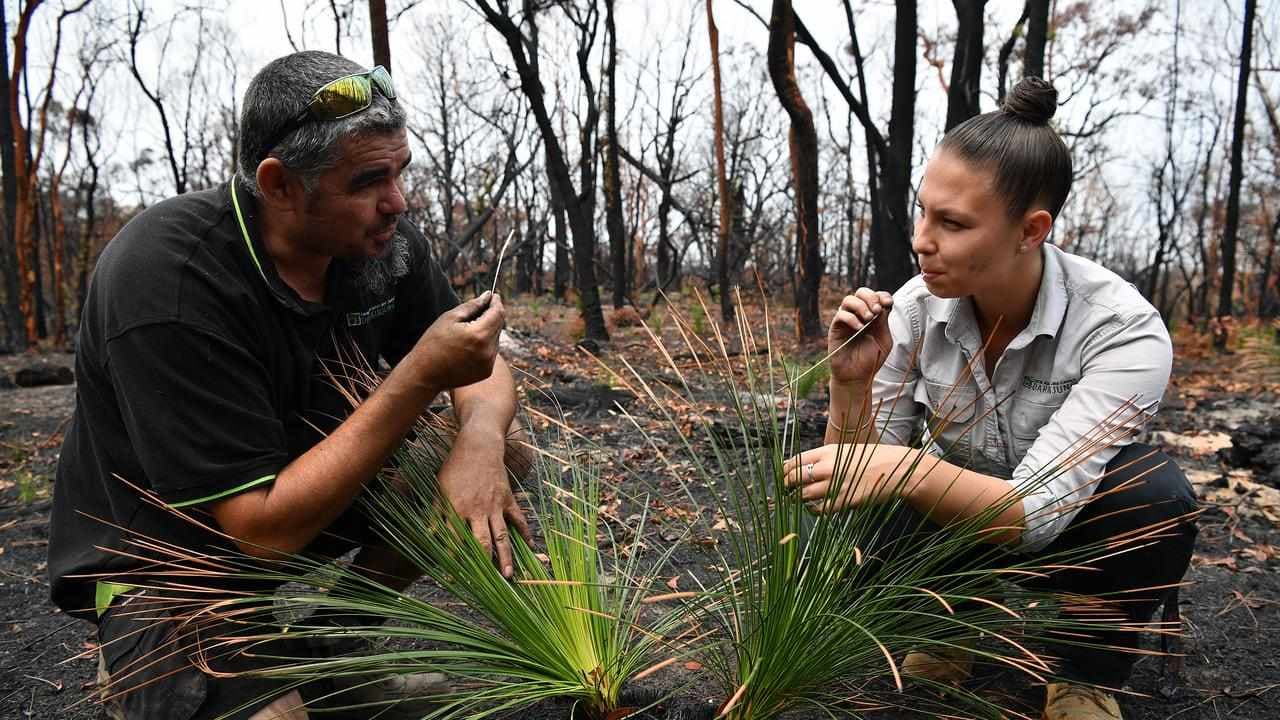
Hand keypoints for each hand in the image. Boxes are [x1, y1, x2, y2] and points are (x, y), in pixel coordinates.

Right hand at [413, 292, 504, 389]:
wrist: (425, 374)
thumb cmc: (433, 343)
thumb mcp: (450, 318)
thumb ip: (472, 305)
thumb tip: (488, 295)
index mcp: (479, 335)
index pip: (498, 313)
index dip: (496, 302)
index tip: (493, 296)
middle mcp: (488, 350)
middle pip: (499, 325)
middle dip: (491, 315)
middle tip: (478, 310)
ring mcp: (488, 363)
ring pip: (496, 338)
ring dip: (488, 330)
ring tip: (467, 331)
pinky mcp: (486, 371)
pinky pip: (491, 352)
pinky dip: (484, 345)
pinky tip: (467, 346)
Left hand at [436, 430, 531, 577]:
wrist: (479, 445)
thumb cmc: (455, 467)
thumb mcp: (440, 489)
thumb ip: (437, 514)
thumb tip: (431, 536)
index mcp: (457, 508)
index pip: (455, 540)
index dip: (454, 560)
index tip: (454, 578)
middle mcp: (477, 510)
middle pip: (482, 542)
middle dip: (484, 565)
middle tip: (487, 584)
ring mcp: (496, 506)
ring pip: (502, 536)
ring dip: (506, 557)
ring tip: (509, 576)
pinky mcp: (508, 499)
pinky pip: (518, 519)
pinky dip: (525, 533)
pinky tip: (530, 547)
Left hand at [782, 443, 914, 512]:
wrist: (895, 468)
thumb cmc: (869, 459)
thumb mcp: (844, 450)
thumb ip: (824, 458)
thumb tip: (801, 467)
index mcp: (827, 451)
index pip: (795, 461)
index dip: (784, 471)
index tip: (782, 476)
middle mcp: (828, 467)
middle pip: (795, 478)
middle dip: (786, 486)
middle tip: (784, 491)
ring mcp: (836, 484)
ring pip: (804, 495)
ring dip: (797, 499)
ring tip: (795, 500)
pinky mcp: (845, 500)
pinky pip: (820, 508)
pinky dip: (812, 509)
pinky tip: (811, 508)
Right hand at [828, 288, 893, 385]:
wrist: (857, 376)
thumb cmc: (871, 358)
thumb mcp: (884, 339)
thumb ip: (883, 322)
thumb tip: (881, 306)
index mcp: (873, 316)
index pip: (876, 296)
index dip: (883, 296)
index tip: (888, 304)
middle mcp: (858, 315)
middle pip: (861, 292)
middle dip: (871, 297)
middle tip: (877, 311)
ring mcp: (846, 320)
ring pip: (849, 299)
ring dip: (861, 306)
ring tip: (868, 319)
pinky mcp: (835, 328)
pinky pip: (841, 315)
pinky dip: (851, 318)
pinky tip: (859, 328)